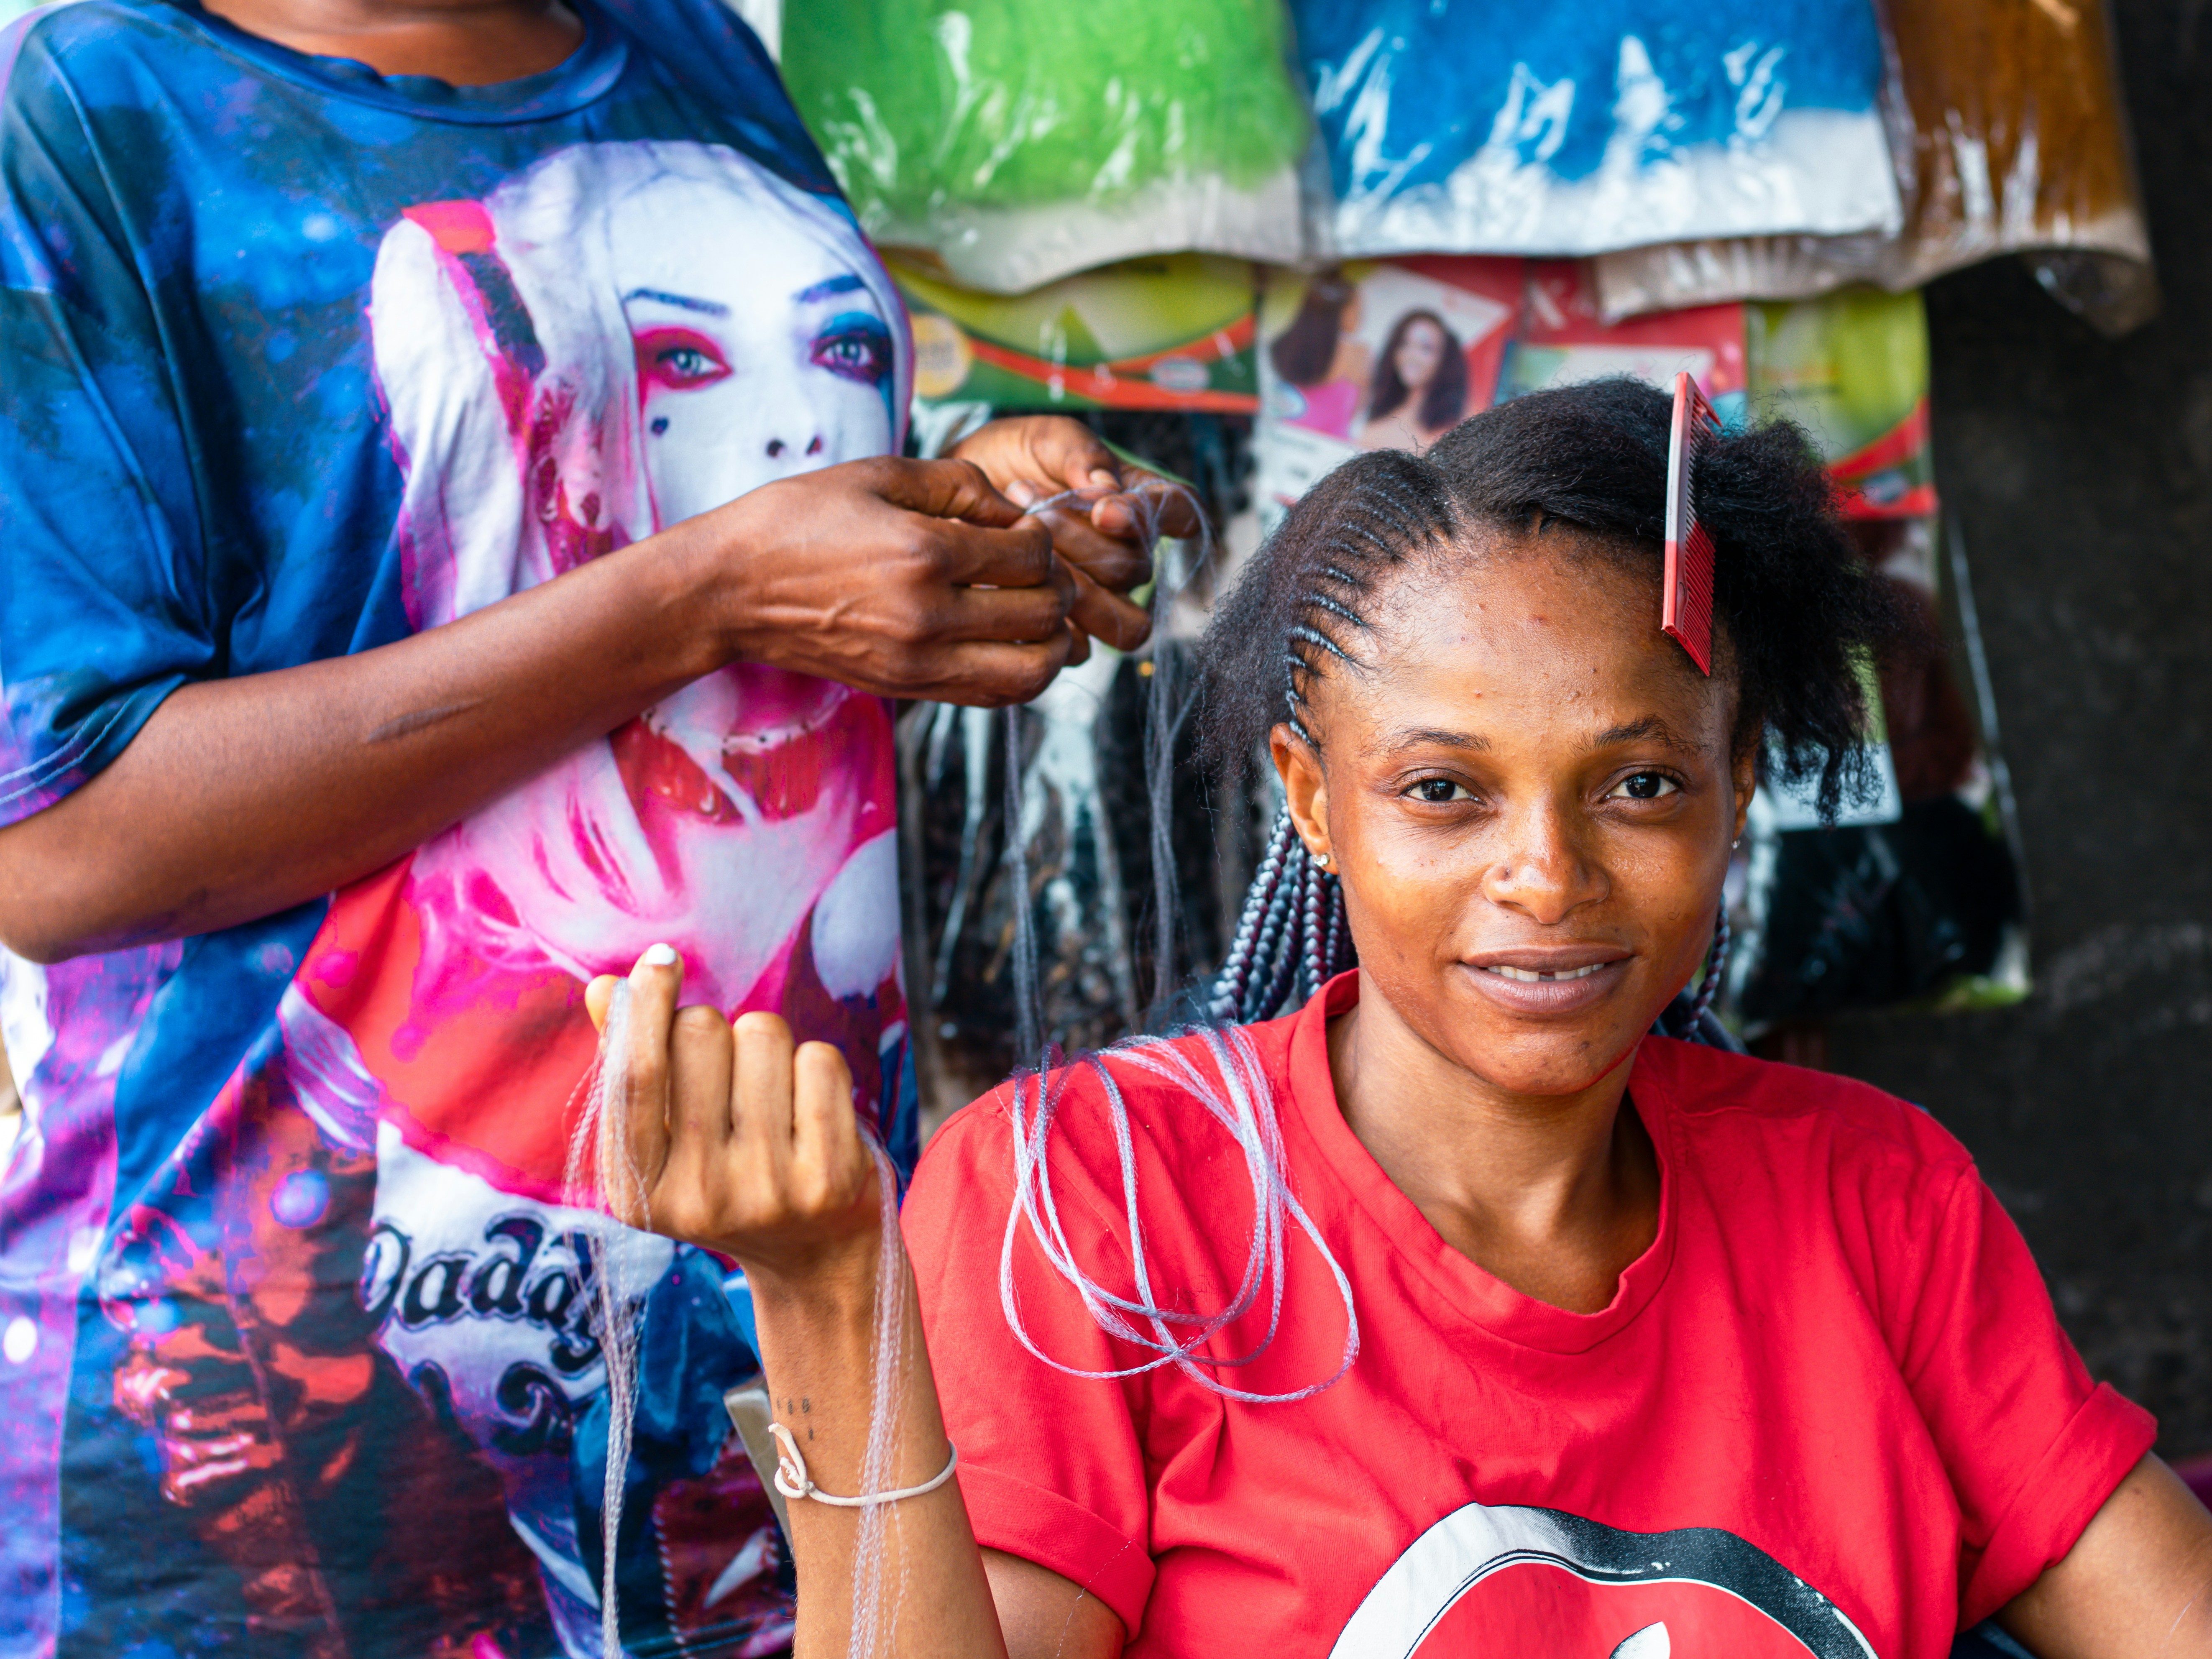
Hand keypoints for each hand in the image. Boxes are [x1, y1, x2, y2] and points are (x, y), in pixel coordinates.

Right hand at [584, 952, 880, 1295]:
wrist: (816, 1258)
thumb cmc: (729, 1175)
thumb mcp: (667, 1138)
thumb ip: (629, 1064)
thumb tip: (602, 988)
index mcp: (638, 1188)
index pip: (634, 1076)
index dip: (644, 1007)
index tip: (659, 959)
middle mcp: (697, 1196)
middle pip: (701, 1035)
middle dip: (715, 1027)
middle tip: (727, 1068)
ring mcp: (767, 1190)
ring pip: (762, 1034)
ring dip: (767, 1044)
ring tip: (770, 1096)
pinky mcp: (828, 1178)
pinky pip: (819, 1060)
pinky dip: (815, 1066)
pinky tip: (810, 1111)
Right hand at [697, 454, 1075, 707]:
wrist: (729, 591)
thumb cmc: (796, 522)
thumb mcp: (877, 474)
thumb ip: (959, 483)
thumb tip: (1016, 509)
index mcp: (924, 553)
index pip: (1031, 554)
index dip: (1042, 536)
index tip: (1022, 528)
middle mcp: (929, 616)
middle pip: (1044, 613)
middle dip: (1057, 586)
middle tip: (1040, 569)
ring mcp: (919, 663)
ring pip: (1033, 670)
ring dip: (1051, 640)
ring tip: (1036, 614)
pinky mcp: (908, 690)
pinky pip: (994, 696)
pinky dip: (1020, 674)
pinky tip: (1009, 645)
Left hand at [949, 416, 1202, 652]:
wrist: (958, 497)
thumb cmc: (1011, 460)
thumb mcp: (1043, 438)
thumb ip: (1079, 452)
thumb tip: (1106, 487)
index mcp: (1136, 501)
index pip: (1179, 510)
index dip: (1148, 516)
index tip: (1103, 509)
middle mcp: (1128, 555)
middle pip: (1135, 568)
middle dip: (1077, 539)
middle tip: (1027, 500)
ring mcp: (1102, 599)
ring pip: (1121, 618)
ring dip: (1070, 585)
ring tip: (1021, 544)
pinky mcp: (1070, 634)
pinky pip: (1081, 648)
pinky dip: (1047, 621)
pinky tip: (1008, 586)